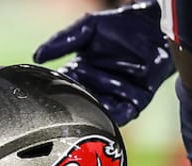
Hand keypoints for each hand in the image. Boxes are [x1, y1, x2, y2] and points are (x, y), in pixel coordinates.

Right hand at [33, 1, 174, 126]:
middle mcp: (97, 88)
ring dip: (97, 108)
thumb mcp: (87, 28)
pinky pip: (124, 115)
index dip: (59, 92)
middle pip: (82, 104)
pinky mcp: (137, 101)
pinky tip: (111, 106)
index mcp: (81, 73)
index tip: (53, 93)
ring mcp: (116, 97)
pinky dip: (116, 114)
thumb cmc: (120, 24)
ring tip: (95, 97)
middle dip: (78, 105)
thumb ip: (62, 41)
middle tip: (72, 103)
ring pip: (101, 111)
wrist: (154, 25)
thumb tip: (37, 56)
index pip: (64, 87)